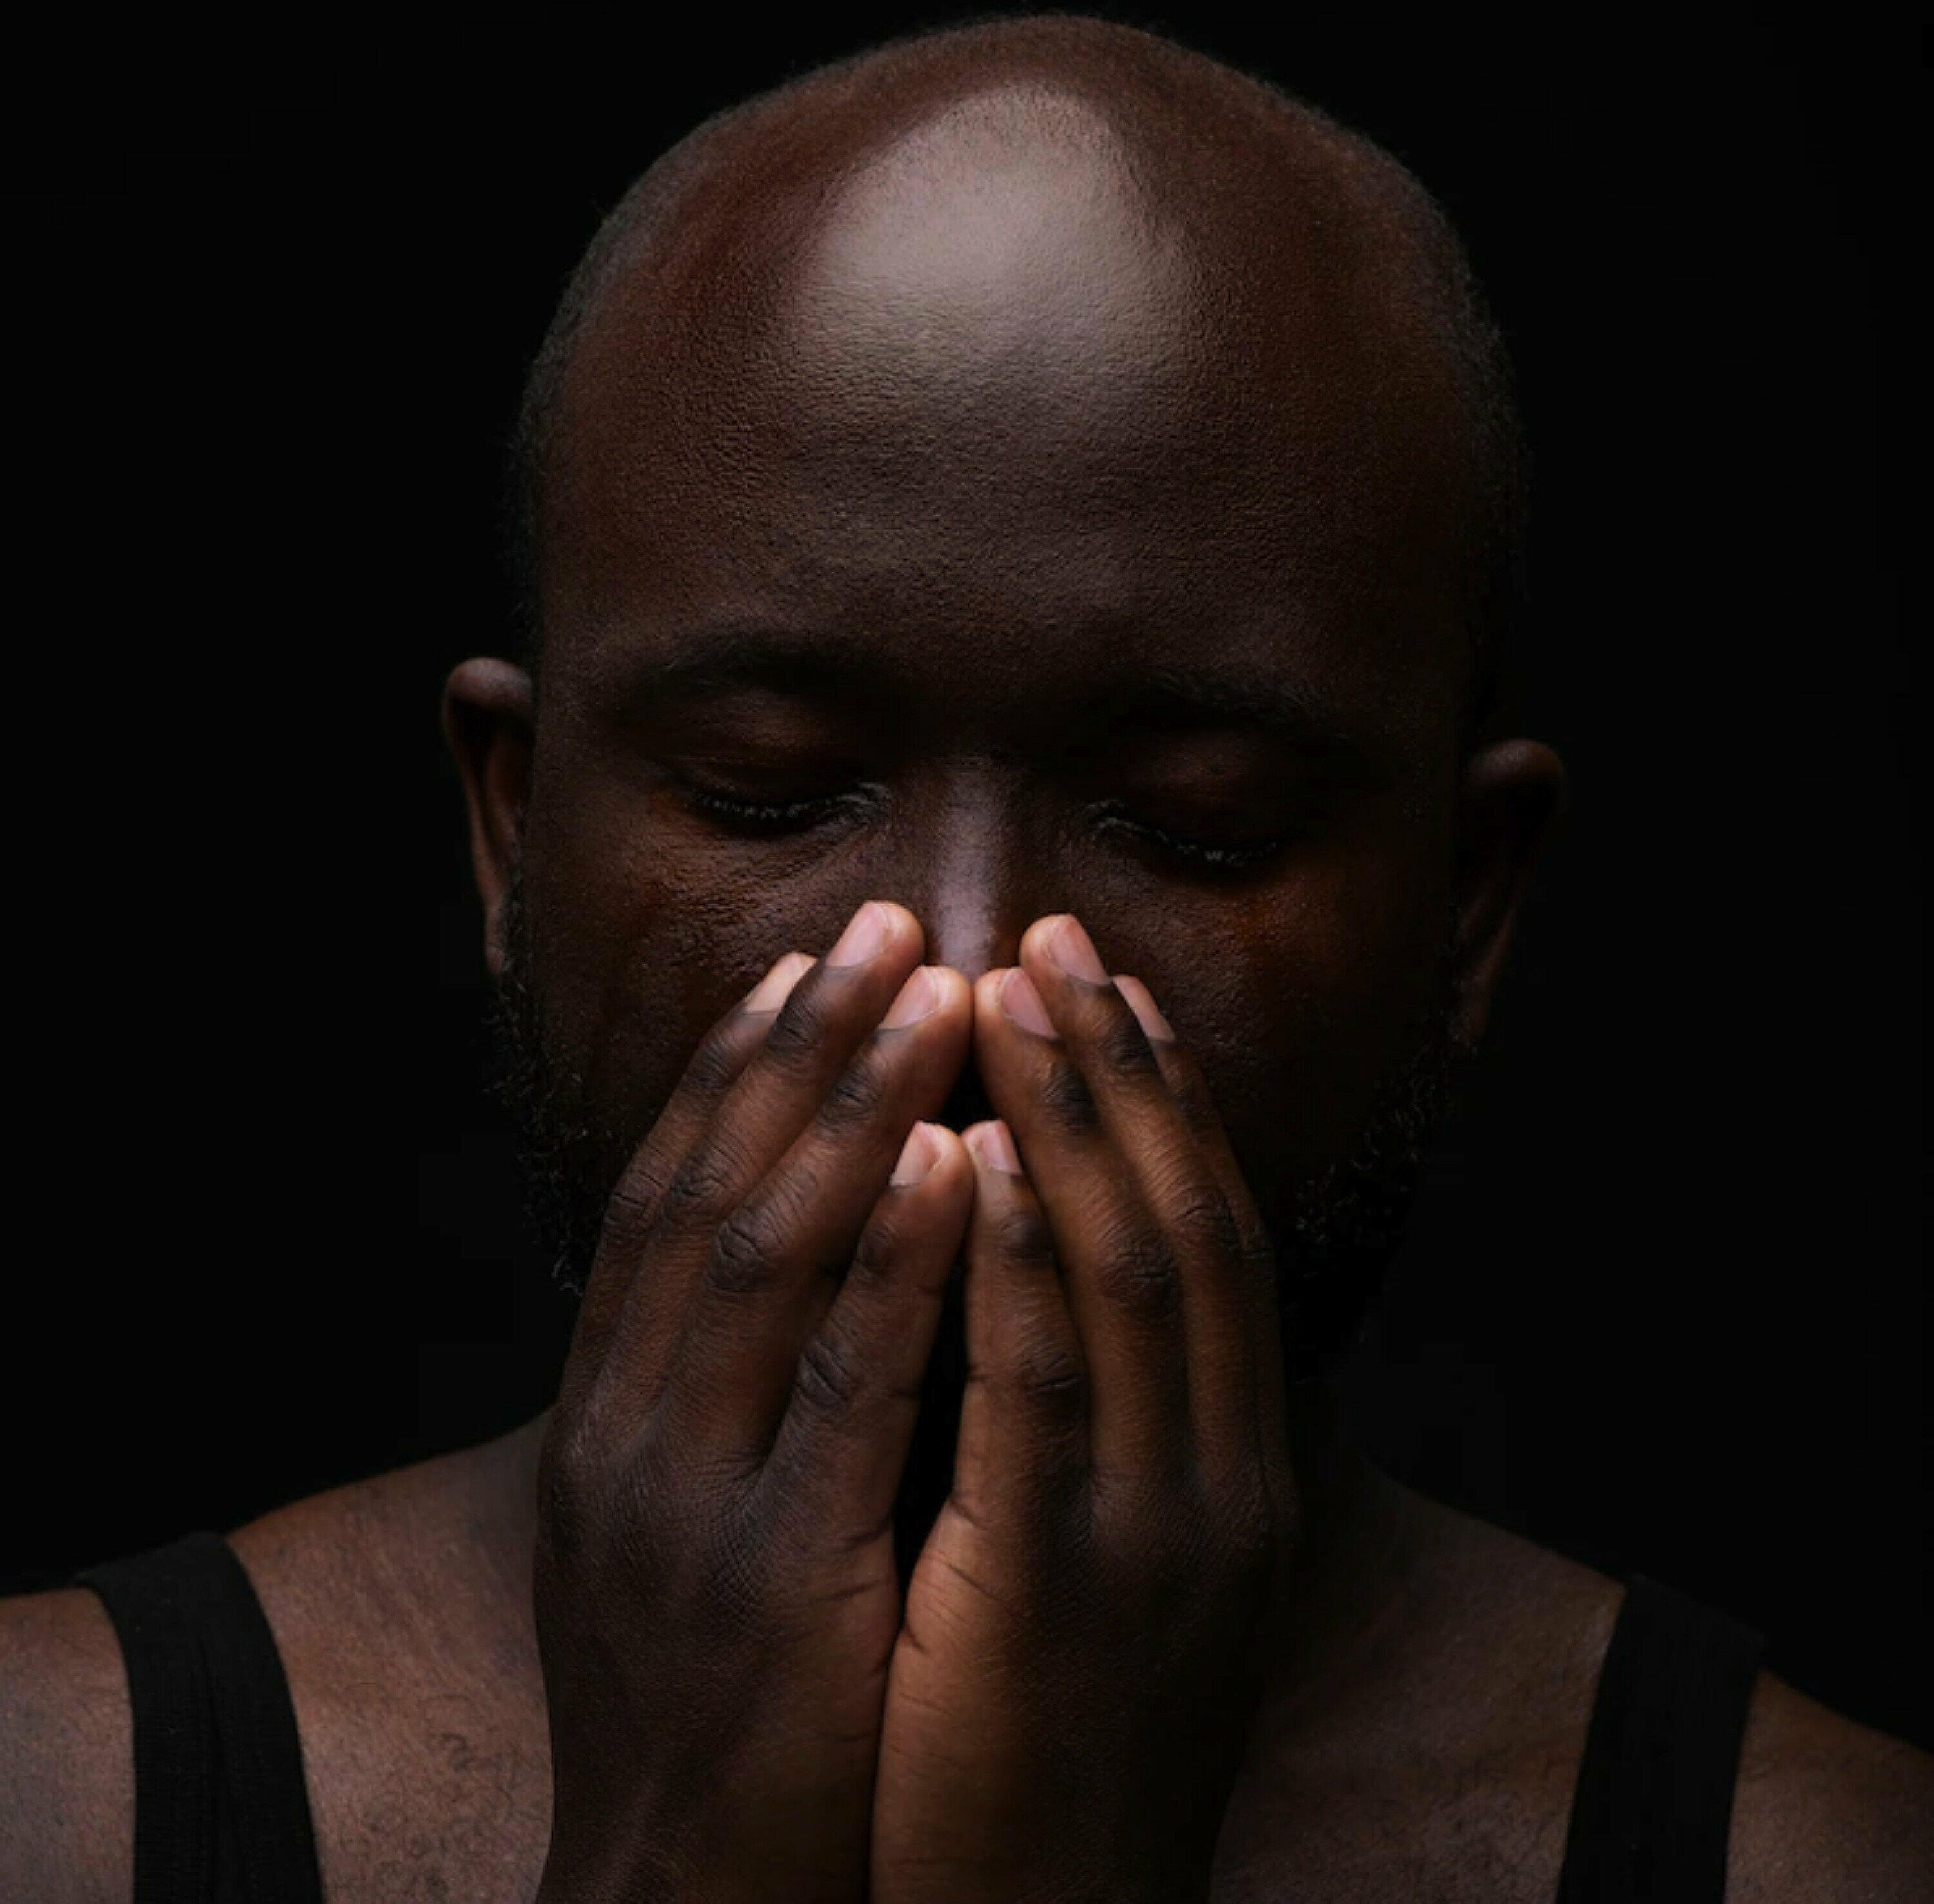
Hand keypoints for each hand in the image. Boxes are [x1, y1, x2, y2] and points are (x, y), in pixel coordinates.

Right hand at [530, 903, 976, 1903]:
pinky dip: (897, 1262)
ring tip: (935, 990)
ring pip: (767, 1256)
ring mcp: (685, 1503)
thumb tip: (804, 1261)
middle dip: (802, 1047)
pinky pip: (840, 1390)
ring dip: (854, 1109)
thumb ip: (726, 1398)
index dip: (738, 1070)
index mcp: (608, 1416)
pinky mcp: (771, 1583)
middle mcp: (624, 1432)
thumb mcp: (688, 1530)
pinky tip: (956, 1160)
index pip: (666, 1198)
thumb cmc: (715, 1709)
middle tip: (889, 921)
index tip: (809, 964)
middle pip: (712, 1188)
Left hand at [872, 914, 1298, 1903]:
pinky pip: (1045, 1389)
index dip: (1158, 1099)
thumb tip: (1032, 1270)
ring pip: (1130, 1274)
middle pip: (1181, 1219)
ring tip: (1004, 991)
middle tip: (1053, 934)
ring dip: (1068, 1121)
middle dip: (1116, 1069)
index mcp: (1230, 1464)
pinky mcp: (1062, 1588)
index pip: (1206, 1233)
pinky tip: (974, 1159)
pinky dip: (1018, 1259)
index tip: (1102, 983)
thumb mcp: (1096, 1560)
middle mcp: (1223, 1477)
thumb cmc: (1041, 1733)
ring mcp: (1160, 1531)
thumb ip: (1091, 1425)